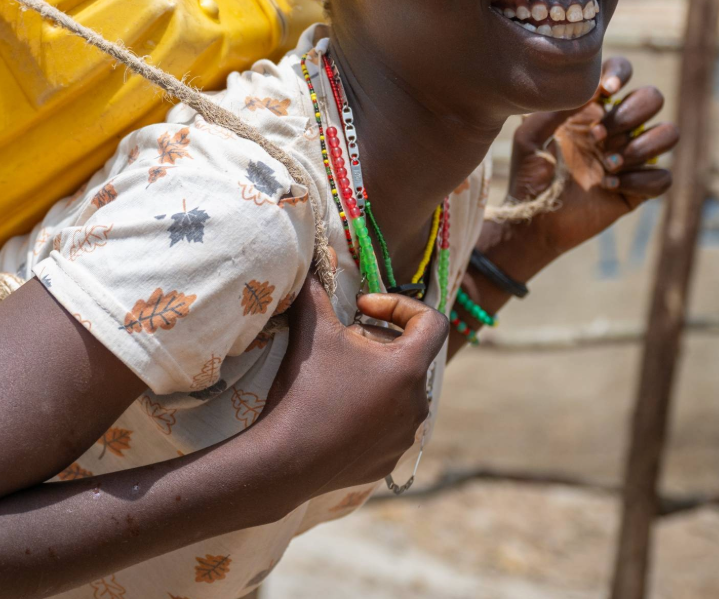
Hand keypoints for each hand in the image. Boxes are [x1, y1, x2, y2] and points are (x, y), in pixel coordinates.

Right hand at [261, 279, 446, 492]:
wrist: (286, 459)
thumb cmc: (305, 389)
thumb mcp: (311, 331)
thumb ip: (317, 290)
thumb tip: (318, 257)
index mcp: (408, 368)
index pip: (431, 321)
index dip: (400, 305)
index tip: (364, 309)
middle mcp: (418, 403)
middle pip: (411, 357)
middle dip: (379, 342)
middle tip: (343, 341)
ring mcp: (406, 435)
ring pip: (400, 392)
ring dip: (376, 377)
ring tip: (339, 377)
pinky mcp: (390, 460)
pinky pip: (388, 426)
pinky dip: (370, 411)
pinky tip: (336, 412)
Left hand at [508, 56, 679, 256]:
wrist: (533, 220)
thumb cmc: (528, 174)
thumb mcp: (530, 135)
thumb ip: (555, 108)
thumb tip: (589, 89)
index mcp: (591, 109)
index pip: (621, 73)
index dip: (621, 73)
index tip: (606, 91)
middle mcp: (617, 128)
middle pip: (653, 97)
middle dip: (630, 114)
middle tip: (597, 136)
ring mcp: (631, 157)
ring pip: (669, 132)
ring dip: (641, 146)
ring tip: (607, 164)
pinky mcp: (639, 188)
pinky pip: (664, 177)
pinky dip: (639, 181)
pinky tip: (609, 187)